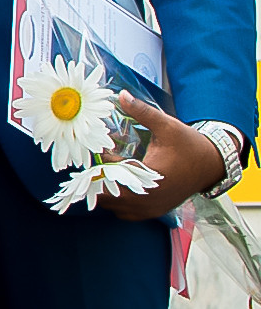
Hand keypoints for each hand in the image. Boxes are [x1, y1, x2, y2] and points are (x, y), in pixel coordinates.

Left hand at [101, 91, 227, 219]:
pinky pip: (125, 213)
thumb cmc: (189, 145)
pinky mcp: (154, 211)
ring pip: (114, 207)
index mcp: (151, 179)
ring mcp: (151, 208)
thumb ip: (142, 112)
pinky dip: (117, 201)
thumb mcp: (166, 126)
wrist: (212, 164)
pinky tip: (118, 183)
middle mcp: (149, 199)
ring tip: (107, 171)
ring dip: (106, 191)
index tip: (96, 153)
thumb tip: (122, 95)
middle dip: (98, 179)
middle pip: (106, 196)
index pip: (110, 179)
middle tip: (97, 162)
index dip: (98, 166)